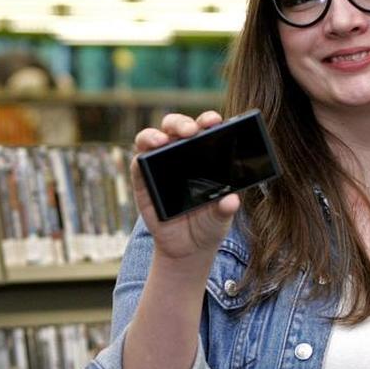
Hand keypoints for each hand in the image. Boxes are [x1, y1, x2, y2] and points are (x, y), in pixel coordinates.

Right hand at [132, 111, 240, 259]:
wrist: (188, 248)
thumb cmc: (208, 223)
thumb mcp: (221, 216)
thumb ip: (225, 208)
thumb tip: (231, 200)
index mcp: (204, 154)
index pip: (205, 129)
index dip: (207, 120)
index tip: (214, 121)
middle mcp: (180, 154)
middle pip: (176, 127)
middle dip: (181, 123)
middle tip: (191, 131)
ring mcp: (159, 165)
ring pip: (151, 138)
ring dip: (154, 135)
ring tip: (162, 141)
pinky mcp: (142, 181)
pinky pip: (138, 164)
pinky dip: (140, 158)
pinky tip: (146, 158)